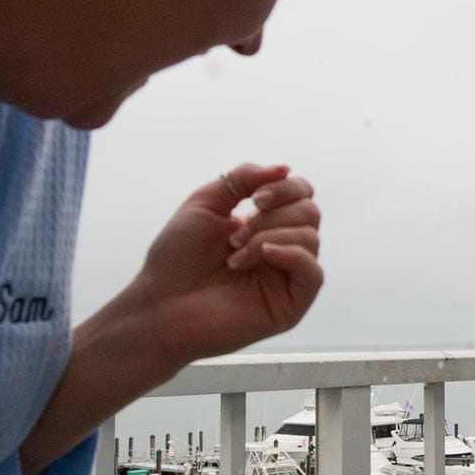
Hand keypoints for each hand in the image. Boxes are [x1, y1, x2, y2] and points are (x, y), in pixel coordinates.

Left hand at [130, 162, 322, 369]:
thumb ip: (243, 179)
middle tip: (234, 236)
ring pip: (311, 238)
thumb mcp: (205, 203)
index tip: (254, 199)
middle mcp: (281, 249)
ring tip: (235, 256)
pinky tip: (263, 256)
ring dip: (269, 236)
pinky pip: (314, 273)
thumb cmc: (176, 259)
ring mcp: (287, 278)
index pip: (301, 194)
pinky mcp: (290, 306)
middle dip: (272, 216)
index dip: (285, 188)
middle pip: (309, 212)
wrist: (160, 305)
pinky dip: (292, 255)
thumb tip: (286, 168)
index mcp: (264, 225)